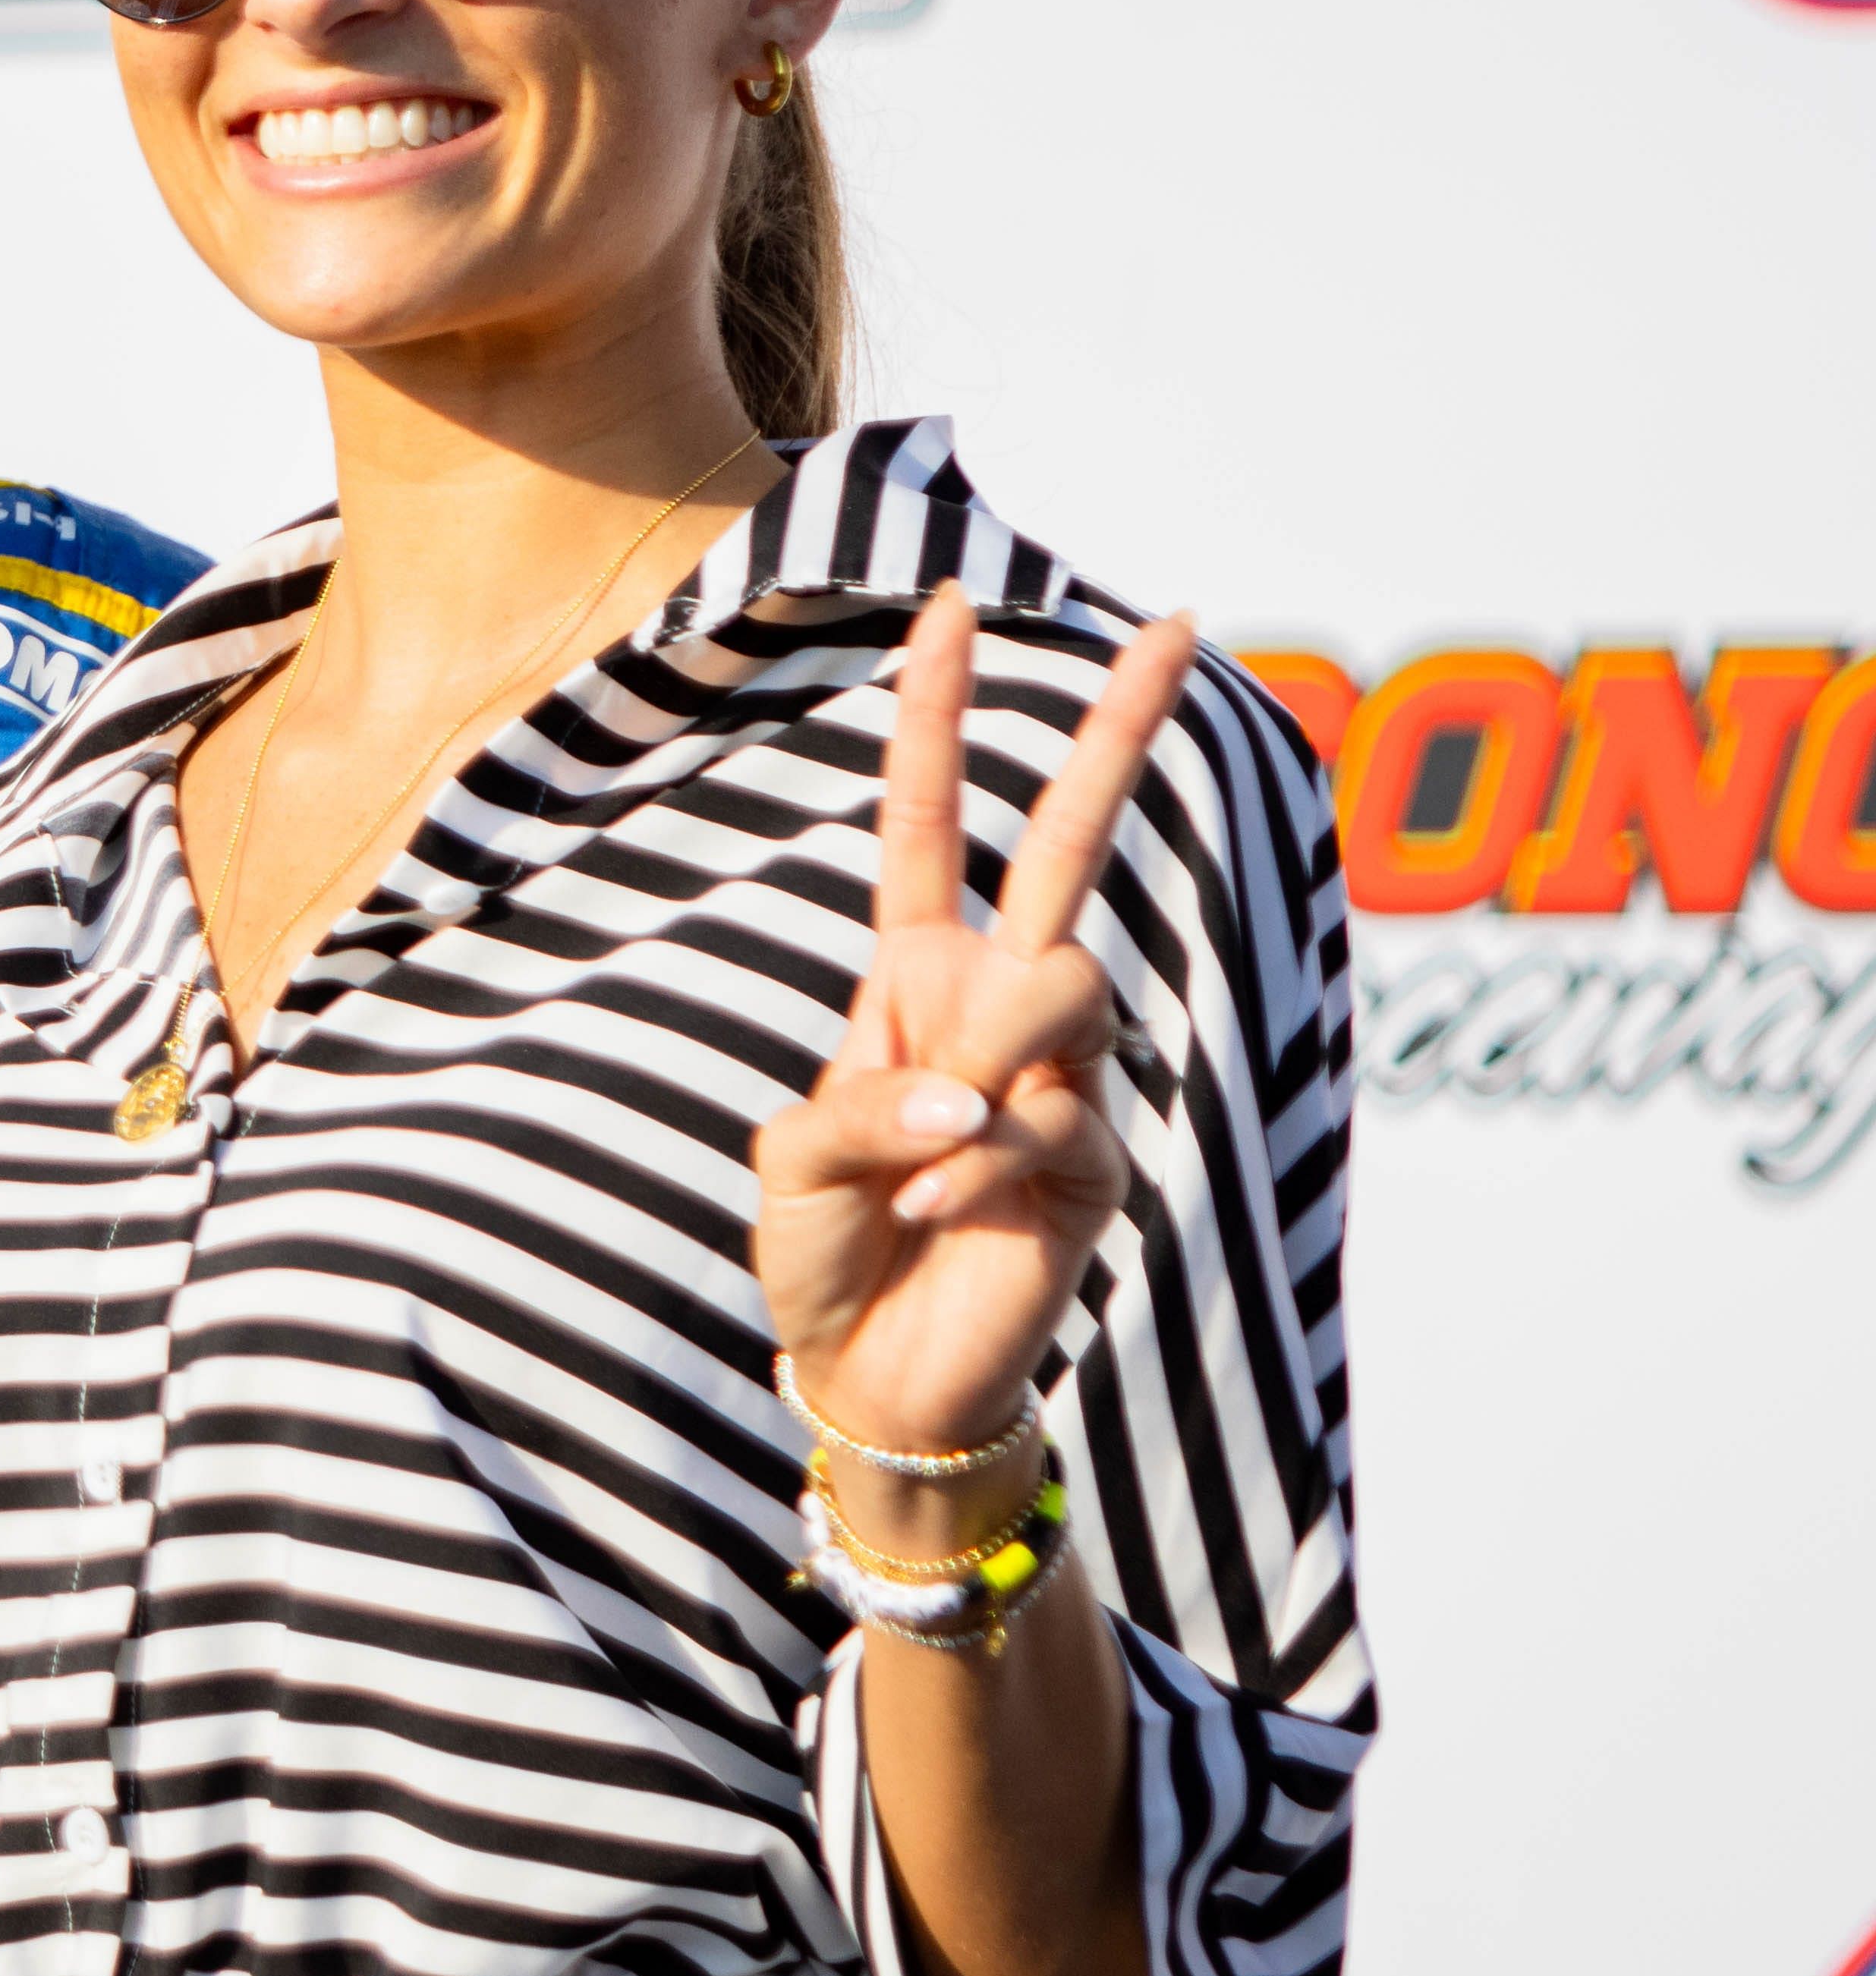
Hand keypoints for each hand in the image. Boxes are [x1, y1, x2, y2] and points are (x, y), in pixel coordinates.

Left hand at [752, 584, 1198, 1463]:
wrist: (872, 1369)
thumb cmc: (828, 1249)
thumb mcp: (796, 1164)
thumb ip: (863, 1108)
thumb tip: (976, 1095)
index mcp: (918, 976)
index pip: (931, 827)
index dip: (934, 719)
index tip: (948, 605)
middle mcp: (1003, 1007)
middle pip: (1071, 848)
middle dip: (1120, 733)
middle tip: (1180, 620)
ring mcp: (1063, 1080)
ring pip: (1063, 989)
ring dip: (980, 1068)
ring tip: (921, 1167)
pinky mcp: (1094, 1164)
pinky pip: (1042, 1130)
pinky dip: (967, 1182)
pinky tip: (933, 1226)